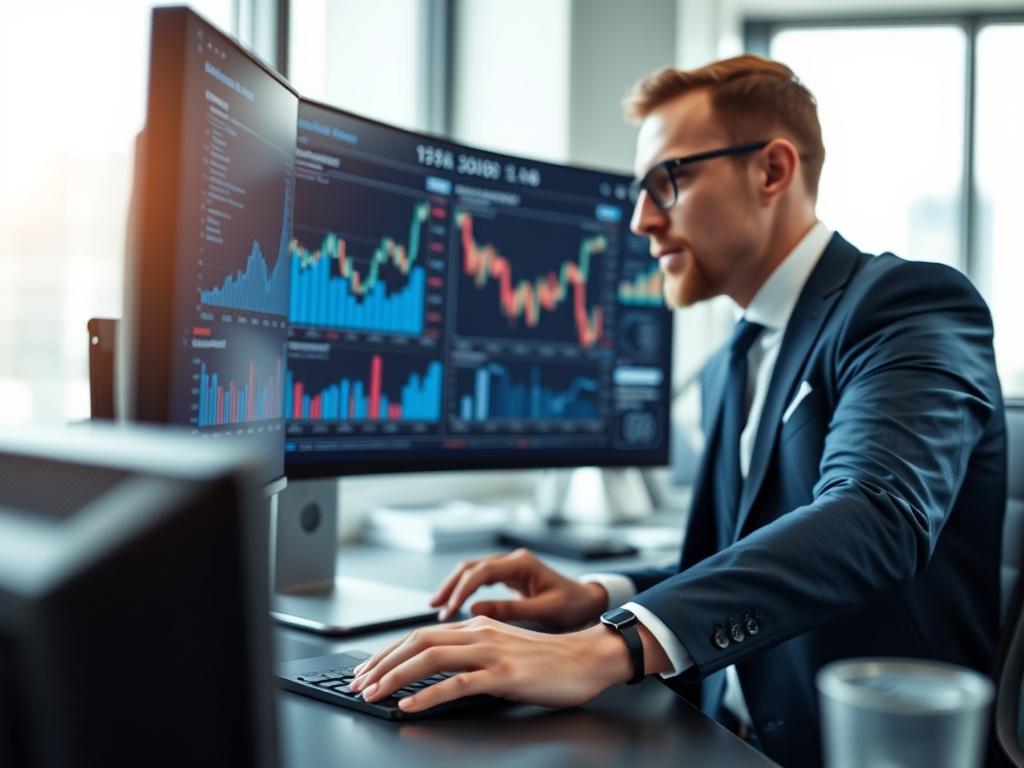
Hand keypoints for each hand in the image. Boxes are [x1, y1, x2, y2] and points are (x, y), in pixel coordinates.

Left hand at [349, 616, 631, 713]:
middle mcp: (480, 633)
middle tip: (359, 684)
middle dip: (382, 663)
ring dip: (396, 677)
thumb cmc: (550, 661)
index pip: (421, 635)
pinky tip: (410, 706)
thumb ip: (474, 653)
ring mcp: (492, 653)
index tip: (368, 670)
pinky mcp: (504, 674)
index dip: (389, 652)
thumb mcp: (504, 649)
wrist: (588, 659)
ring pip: (431, 658)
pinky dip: (428, 695)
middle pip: (418, 642)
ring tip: (373, 694)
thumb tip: (442, 667)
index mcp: (477, 627)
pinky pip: (458, 684)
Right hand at [430, 548, 607, 627]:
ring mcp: (510, 567)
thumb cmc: (572, 605)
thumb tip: (474, 611)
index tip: (448, 609)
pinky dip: (464, 590)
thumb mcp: (544, 611)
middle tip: (435, 607)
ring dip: (454, 587)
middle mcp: (513, 561)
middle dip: (450, 585)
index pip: (482, 572)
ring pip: (472, 571)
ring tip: (437, 606)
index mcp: (522, 564)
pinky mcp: (509, 577)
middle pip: (471, 567)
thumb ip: (510, 610)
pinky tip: (454, 604)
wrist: (588, 601)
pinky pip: (480, 580)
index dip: (462, 590)